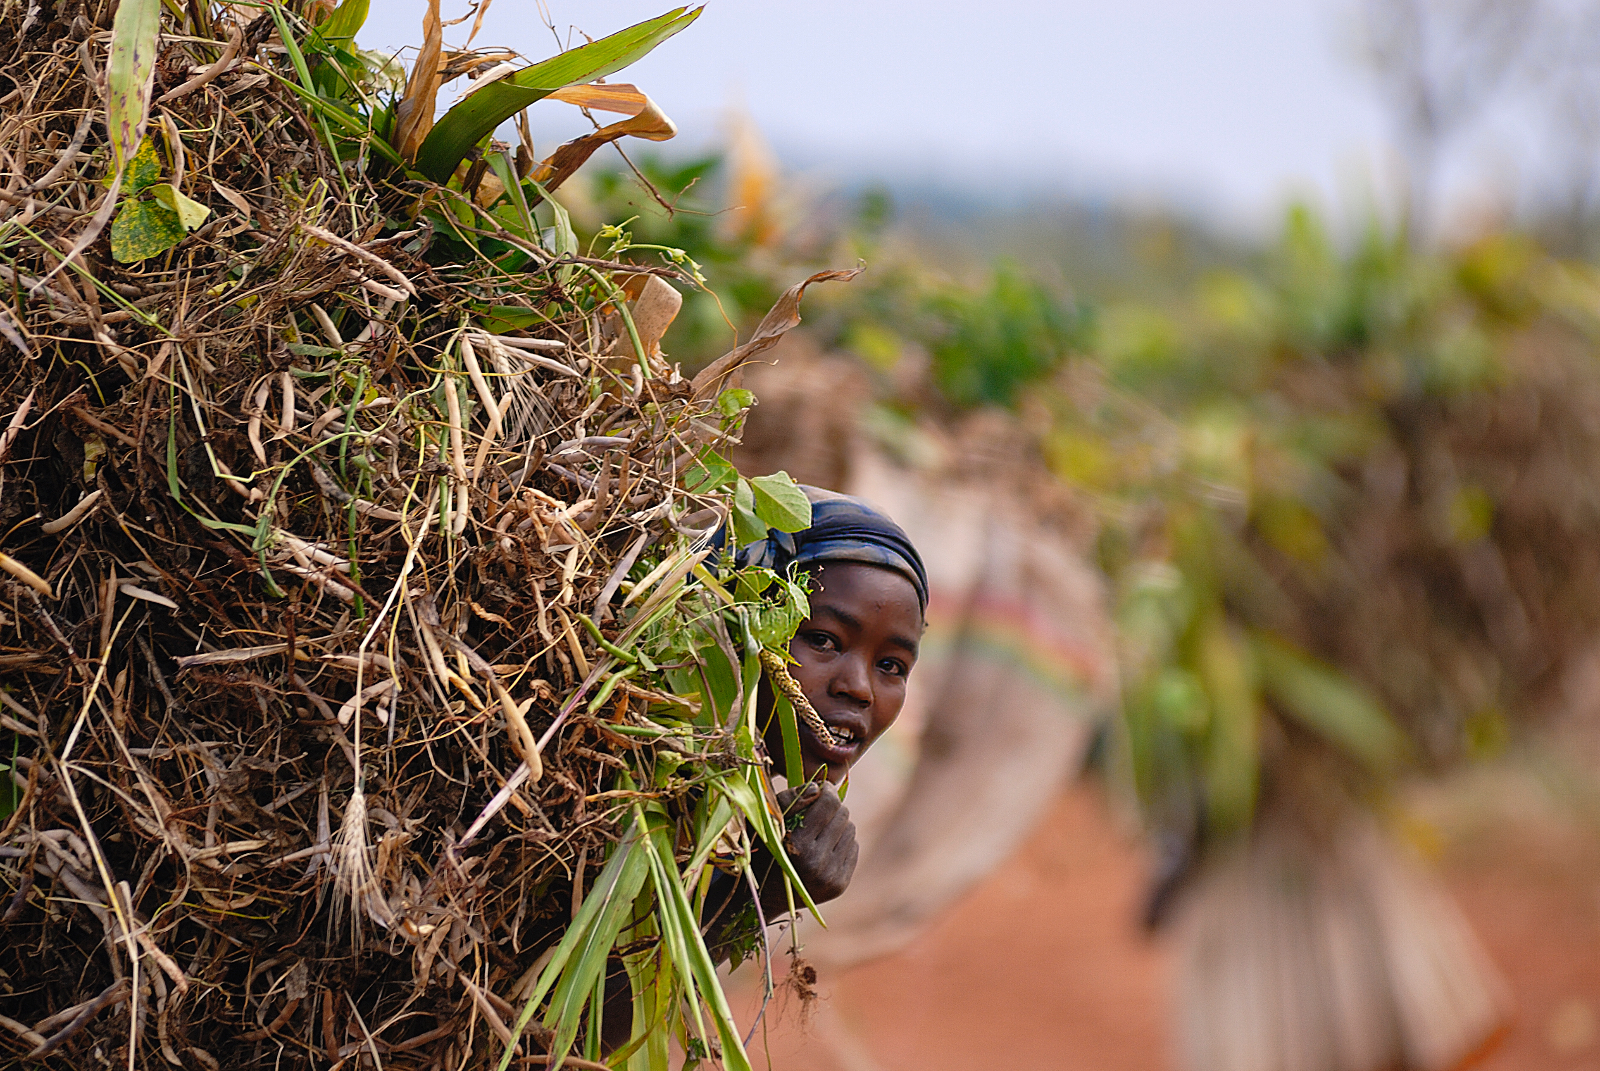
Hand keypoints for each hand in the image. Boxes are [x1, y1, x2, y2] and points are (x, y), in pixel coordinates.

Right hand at [762, 781, 858, 914]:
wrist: (761, 897)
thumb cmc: (761, 850)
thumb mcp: (766, 820)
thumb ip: (791, 798)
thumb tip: (819, 787)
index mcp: (797, 844)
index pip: (829, 803)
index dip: (827, 790)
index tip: (820, 789)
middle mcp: (817, 863)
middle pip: (843, 814)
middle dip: (831, 808)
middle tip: (816, 812)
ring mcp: (830, 876)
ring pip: (850, 830)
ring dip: (837, 825)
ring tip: (817, 832)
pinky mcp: (839, 885)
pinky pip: (853, 848)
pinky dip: (840, 843)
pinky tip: (822, 848)